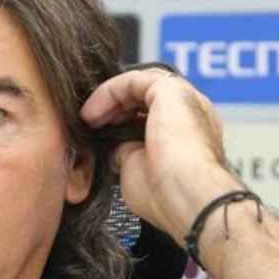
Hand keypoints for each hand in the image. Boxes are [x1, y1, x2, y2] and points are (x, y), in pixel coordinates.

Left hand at [79, 67, 241, 240]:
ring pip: (140, 85)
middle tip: (89, 124)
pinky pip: (133, 80)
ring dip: (109, 99)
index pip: (150, 116)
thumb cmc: (166, 195)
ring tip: (88, 118)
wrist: (186, 198)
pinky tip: (92, 112)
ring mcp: (184, 99)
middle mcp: (190, 114)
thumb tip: (115, 149)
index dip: (120, 121)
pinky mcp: (172, 90)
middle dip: (114, 108)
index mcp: (186, 135)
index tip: (96, 134)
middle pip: (145, 97)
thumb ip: (127, 155)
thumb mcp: (136, 172)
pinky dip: (109, 92)